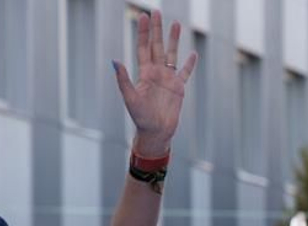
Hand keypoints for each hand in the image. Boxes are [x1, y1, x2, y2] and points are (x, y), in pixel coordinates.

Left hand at [111, 11, 196, 155]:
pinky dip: (189, 63)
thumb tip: (115, 61)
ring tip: (176, 24)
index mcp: (144, 73)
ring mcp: (168, 79)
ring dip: (173, 40)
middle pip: (157, 46)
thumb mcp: (130, 98)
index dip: (143, 32)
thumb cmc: (140, 118)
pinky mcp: (179, 89)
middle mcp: (156, 73)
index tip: (143, 16)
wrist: (156, 132)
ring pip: (171, 54)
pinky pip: (185, 73)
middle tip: (157, 11)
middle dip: (157, 29)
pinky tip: (192, 53)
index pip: (143, 47)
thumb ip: (123, 80)